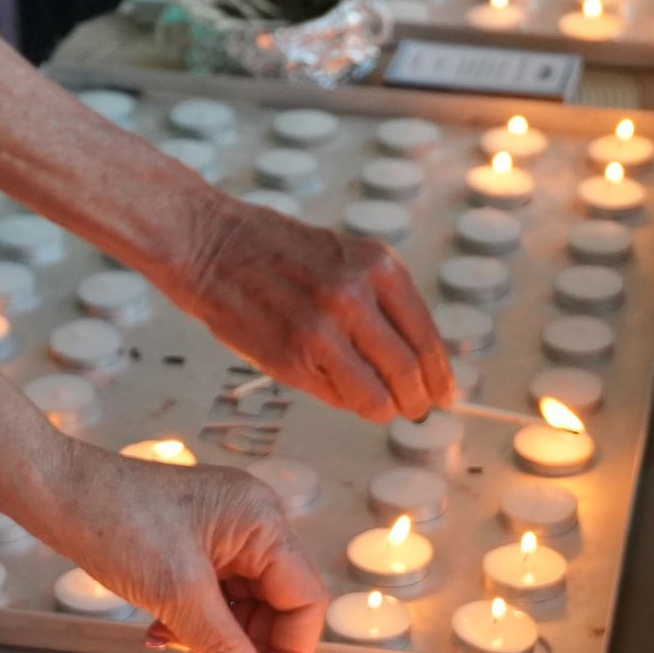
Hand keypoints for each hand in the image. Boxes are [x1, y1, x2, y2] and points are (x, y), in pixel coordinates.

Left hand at [23, 432, 331, 652]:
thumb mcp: (176, 595)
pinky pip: (215, 596)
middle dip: (249, 651)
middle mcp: (253, 522)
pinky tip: (159, 635)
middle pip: (279, 607)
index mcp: (263, 521)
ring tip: (175, 652)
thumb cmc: (116, 522)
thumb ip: (224, 651)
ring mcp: (224, 532)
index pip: (306, 600)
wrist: (55, 491)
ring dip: (217, 641)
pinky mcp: (195, 543)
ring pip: (244, 607)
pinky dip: (196, 624)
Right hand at [151, 188, 454, 418]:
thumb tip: (409, 360)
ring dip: (385, 408)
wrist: (209, 243)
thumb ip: (376, 300)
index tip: (444, 391)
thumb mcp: (342, 258)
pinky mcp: (294, 356)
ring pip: (379, 393)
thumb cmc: (271, 251)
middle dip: (417, 399)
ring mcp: (325, 328)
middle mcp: (357, 295)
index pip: (426, 335)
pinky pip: (339, 396)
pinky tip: (340, 391)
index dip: (440, 373)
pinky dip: (347, 402)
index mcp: (378, 266)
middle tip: (416, 409)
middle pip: (409, 370)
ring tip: (380, 407)